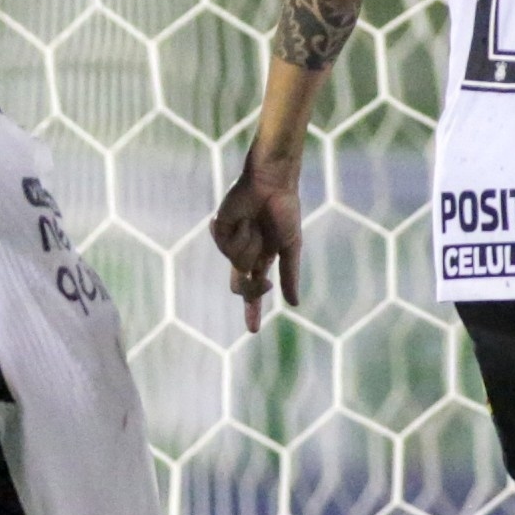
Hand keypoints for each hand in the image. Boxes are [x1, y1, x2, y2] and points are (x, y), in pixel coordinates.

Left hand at [210, 143, 303, 331]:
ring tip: (254, 224)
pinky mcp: (219, 228)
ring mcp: (230, 241)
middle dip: (251, 289)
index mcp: (261, 258)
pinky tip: (243, 218)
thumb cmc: (284, 211)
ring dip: (249, 247)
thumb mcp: (290, 246)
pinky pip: (225, 245)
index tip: (253, 331)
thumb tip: (294, 304)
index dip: (252, 310)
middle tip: (261, 288)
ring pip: (236, 263)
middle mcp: (244, 252)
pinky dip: (238, 234)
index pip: (254, 289)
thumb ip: (289, 275)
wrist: (272, 183)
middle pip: (241, 285)